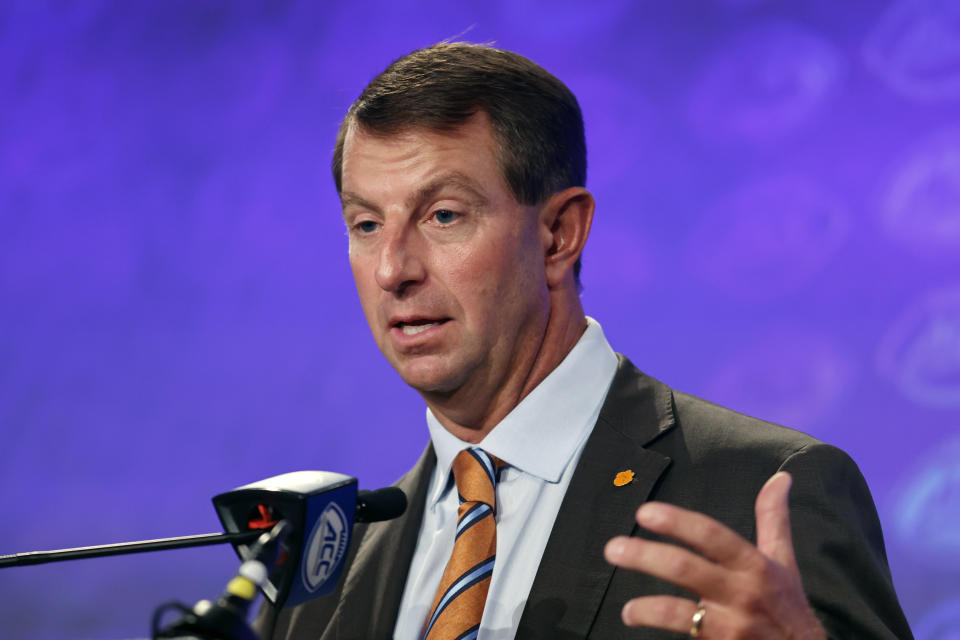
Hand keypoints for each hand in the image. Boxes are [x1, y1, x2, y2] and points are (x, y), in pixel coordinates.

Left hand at [603, 472, 824, 638]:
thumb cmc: (788, 606)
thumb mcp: (784, 561)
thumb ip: (773, 519)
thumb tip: (780, 477)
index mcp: (754, 565)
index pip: (712, 536)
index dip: (678, 522)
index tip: (645, 512)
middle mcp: (741, 593)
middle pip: (686, 570)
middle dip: (645, 556)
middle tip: (613, 549)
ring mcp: (731, 626)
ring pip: (679, 613)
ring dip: (646, 608)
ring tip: (626, 609)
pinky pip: (685, 637)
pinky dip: (658, 630)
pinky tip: (638, 623)